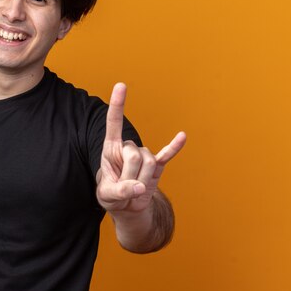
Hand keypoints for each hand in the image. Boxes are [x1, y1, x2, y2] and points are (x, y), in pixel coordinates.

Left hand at [96, 83, 186, 212]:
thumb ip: (120, 191)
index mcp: (111, 149)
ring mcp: (144, 155)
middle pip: (134, 154)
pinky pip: (167, 155)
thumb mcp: (107, 196)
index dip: (117, 104)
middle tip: (124, 188)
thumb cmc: (111, 196)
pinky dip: (174, 147)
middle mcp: (128, 147)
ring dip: (142, 180)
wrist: (127, 206)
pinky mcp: (157, 165)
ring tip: (134, 188)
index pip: (114, 123)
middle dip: (130, 175)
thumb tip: (139, 188)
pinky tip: (182, 136)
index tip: (121, 85)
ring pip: (149, 163)